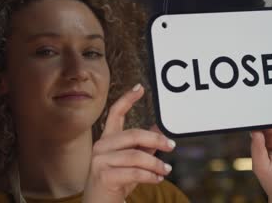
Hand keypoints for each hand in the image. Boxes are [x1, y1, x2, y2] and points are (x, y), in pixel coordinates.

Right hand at [82, 84, 175, 202]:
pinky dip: (150, 175)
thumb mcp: (133, 162)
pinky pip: (133, 172)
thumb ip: (144, 146)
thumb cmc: (116, 183)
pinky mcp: (103, 176)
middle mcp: (100, 146)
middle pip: (133, 134)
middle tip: (172, 146)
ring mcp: (99, 161)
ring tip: (166, 170)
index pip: (115, 113)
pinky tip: (158, 178)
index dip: (127, 99)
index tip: (140, 88)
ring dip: (156, 163)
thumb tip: (159, 129)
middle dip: (156, 139)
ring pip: (136, 155)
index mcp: (107, 140)